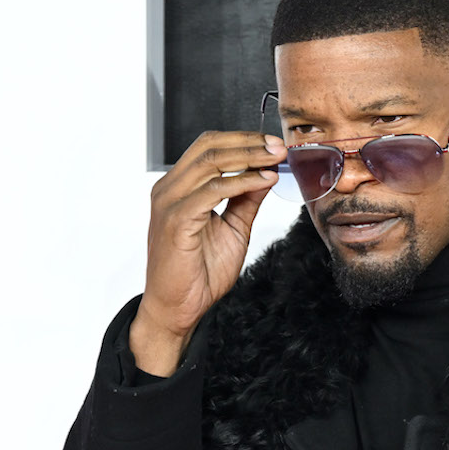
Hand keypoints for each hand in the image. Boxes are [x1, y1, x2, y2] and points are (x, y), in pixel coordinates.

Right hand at [129, 130, 286, 375]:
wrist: (178, 309)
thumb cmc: (198, 272)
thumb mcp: (233, 228)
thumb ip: (246, 200)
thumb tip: (267, 174)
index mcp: (179, 187)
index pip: (209, 146)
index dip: (243, 140)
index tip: (274, 144)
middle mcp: (169, 189)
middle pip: (209, 146)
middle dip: (249, 142)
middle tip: (279, 146)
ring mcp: (169, 202)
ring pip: (211, 162)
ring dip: (249, 156)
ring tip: (276, 158)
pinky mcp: (175, 220)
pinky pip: (212, 190)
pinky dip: (242, 182)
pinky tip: (263, 181)